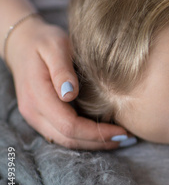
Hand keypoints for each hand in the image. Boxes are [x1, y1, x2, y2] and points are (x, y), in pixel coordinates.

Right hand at [6, 16, 133, 148]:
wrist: (23, 43)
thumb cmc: (45, 41)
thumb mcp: (56, 46)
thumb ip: (62, 70)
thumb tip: (70, 95)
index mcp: (38, 95)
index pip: (69, 125)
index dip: (97, 132)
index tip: (122, 130)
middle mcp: (33, 111)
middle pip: (68, 138)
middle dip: (99, 142)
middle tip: (128, 138)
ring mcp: (35, 117)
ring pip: (65, 141)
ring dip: (93, 144)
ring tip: (121, 139)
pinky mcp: (41, 117)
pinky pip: (63, 135)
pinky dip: (85, 138)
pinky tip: (105, 134)